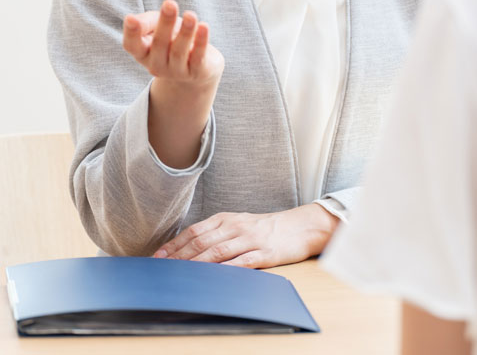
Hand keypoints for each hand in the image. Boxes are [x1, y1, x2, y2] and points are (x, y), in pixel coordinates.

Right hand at [122, 0, 223, 86]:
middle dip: (165, 22)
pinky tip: (204, 26)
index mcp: (142, 53)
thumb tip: (133, 20)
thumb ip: (146, 22)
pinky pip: (198, 57)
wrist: (200, 64)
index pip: (131, 45)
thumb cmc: (173, 38)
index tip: (131, 18)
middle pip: (159, 43)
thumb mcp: (157, 26)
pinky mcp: (196, 72)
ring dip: (185, 31)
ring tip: (191, 15)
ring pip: (179, 51)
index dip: (131, 33)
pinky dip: (201, 41)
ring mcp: (176, 72)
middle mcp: (156, 65)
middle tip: (170, 3)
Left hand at [153, 204, 340, 267]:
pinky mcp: (265, 253)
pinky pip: (242, 262)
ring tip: (180, 276)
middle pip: (202, 242)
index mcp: (227, 219)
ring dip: (196, 264)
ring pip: (217, 252)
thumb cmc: (265, 228)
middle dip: (179, 257)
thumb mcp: (238, 224)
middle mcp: (236, 227)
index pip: (194, 232)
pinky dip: (225, 269)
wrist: (299, 227)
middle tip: (163, 270)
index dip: (174, 245)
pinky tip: (213, 276)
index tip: (157, 259)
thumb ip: (215, 233)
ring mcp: (250, 240)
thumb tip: (185, 249)